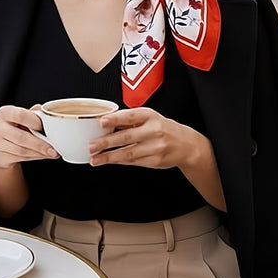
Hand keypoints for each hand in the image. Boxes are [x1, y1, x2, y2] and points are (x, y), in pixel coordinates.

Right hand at [0, 104, 59, 168]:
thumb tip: (46, 114)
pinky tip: (42, 155)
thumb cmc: (15, 126)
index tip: (46, 128)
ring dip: (39, 153)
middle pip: (20, 137)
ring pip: (21, 150)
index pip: (20, 115)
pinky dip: (34, 157)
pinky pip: (20, 158)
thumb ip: (34, 114)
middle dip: (40, 144)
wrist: (0, 143)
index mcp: (4, 112)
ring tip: (51, 153)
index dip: (35, 122)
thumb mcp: (23, 117)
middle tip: (53, 149)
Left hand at [89, 107, 225, 209]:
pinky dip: (119, 161)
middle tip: (91, 146)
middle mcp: (153, 131)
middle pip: (127, 137)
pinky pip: (133, 161)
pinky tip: (109, 161)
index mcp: (150, 116)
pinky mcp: (155, 161)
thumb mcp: (149, 118)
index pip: (130, 116)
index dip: (115, 119)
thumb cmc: (163, 128)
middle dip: (106, 142)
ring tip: (95, 159)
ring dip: (109, 157)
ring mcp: (155, 147)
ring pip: (128, 153)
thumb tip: (104, 122)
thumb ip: (128, 120)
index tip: (101, 122)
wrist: (187, 145)